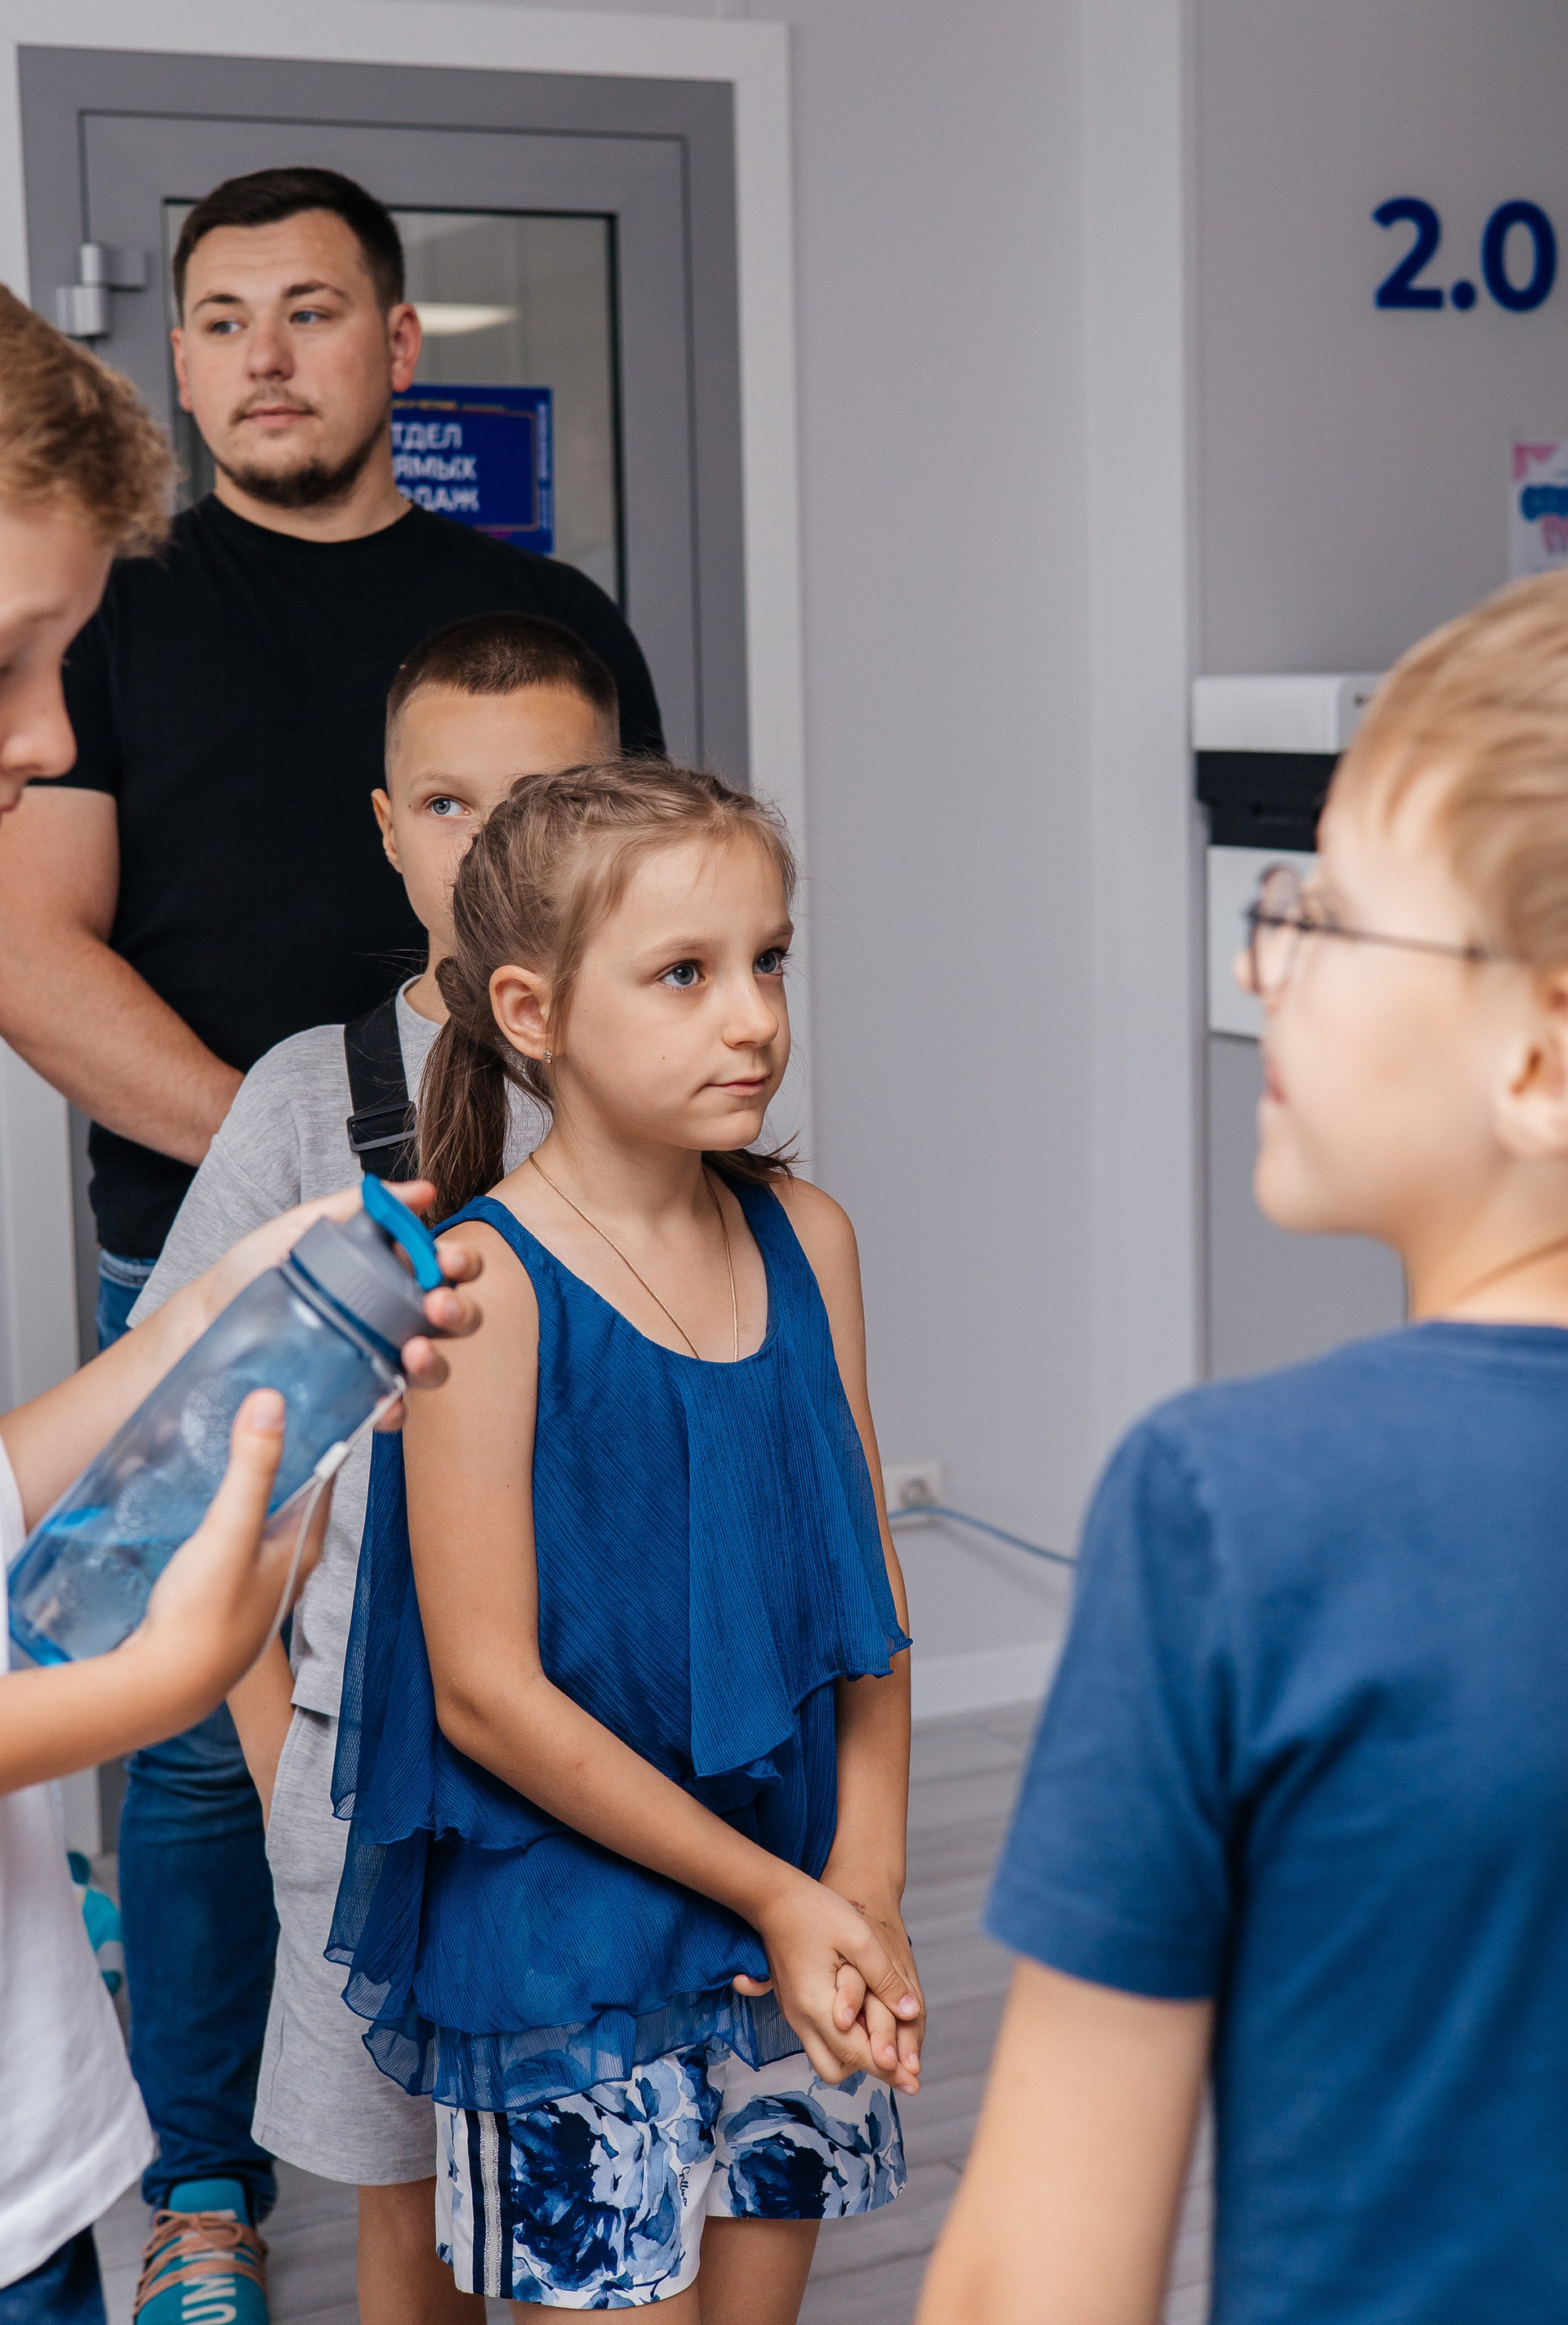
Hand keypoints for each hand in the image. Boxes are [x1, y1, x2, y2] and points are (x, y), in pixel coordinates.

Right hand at [125, 1389, 319, 1714]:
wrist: (165, 1686)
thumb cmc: (205, 1614)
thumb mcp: (230, 1529)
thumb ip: (253, 1468)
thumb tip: (272, 1403)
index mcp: (304, 1548)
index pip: (327, 1479)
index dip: (323, 1438)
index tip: (313, 1401)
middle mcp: (289, 1568)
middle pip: (295, 1498)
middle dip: (285, 1459)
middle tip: (266, 1415)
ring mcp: (257, 1585)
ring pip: (265, 1522)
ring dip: (254, 1489)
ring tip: (233, 1450)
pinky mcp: (224, 1598)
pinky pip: (236, 1544)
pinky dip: (228, 1517)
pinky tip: (204, 1509)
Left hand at [198, 1179, 481, 1420]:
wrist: (210, 1312)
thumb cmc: (259, 1266)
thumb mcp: (308, 1225)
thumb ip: (362, 1206)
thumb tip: (423, 1190)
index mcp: (394, 1272)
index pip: (448, 1268)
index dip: (461, 1263)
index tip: (448, 1261)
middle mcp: (396, 1316)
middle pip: (454, 1318)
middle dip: (458, 1311)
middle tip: (437, 1304)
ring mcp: (379, 1357)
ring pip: (432, 1367)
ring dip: (436, 1361)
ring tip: (414, 1352)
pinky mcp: (355, 1395)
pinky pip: (389, 1408)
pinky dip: (395, 1409)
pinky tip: (387, 1403)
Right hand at [733, 1867, 922, 2094]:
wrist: (772, 1897)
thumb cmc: (817, 1911)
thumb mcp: (859, 1937)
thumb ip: (885, 1978)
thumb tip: (912, 2012)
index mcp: (816, 2005)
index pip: (855, 2053)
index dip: (887, 2067)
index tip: (914, 2078)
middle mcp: (800, 2018)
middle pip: (835, 2069)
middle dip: (868, 2068)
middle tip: (899, 2061)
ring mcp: (794, 2013)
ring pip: (825, 2057)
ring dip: (854, 2055)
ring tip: (885, 2041)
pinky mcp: (793, 2005)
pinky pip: (819, 2038)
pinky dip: (843, 2040)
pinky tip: (865, 2024)